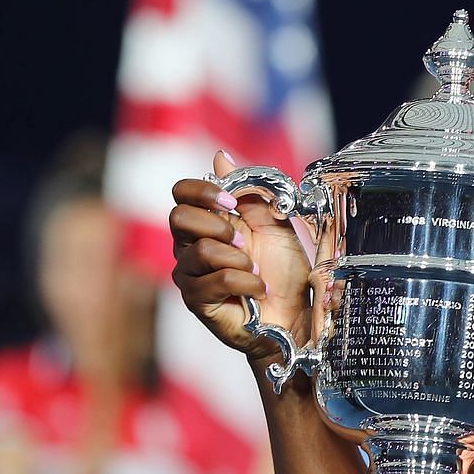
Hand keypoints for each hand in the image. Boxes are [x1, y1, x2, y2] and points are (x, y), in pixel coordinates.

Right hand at [169, 150, 311, 361]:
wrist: (296, 316)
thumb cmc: (284, 273)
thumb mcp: (274, 225)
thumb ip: (248, 193)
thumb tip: (220, 158)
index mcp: (208, 223)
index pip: (181, 193)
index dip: (203, 191)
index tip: (232, 202)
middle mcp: (191, 246)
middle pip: (178, 217)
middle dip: (218, 225)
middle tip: (243, 242)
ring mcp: (190, 275)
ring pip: (200, 250)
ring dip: (239, 259)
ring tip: (254, 270)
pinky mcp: (197, 301)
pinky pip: (218, 280)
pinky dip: (248, 282)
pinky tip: (258, 289)